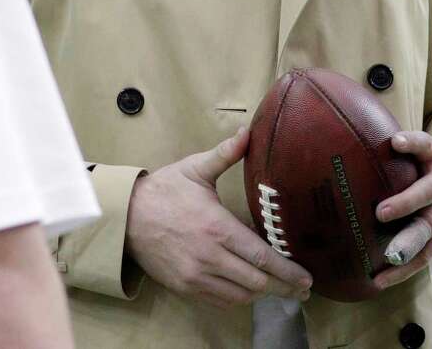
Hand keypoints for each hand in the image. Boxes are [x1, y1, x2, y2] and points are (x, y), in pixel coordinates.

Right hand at [125, 127, 313, 308]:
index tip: (307, 277)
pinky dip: (239, 297)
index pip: (261, 257)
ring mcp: (195, 276)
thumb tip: (248, 131)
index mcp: (217, 229)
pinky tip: (252, 290)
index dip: (287, 270)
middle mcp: (209, 258)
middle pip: (256, 282)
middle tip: (304, 288)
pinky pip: (219, 300)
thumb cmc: (164, 190)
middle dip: (284, 286)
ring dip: (263, 294)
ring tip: (284, 289)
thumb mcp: (196, 168)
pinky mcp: (184, 287)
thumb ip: (226, 153)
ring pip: (239, 295)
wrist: (124, 218)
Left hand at [370, 131, 431, 292]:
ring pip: (428, 228)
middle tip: (381, 212)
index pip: (424, 146)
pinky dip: (404, 270)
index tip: (395, 142)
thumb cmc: (424, 166)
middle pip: (429, 192)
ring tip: (389, 255)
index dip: (412, 143)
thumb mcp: (418, 150)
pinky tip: (380, 280)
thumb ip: (395, 146)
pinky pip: (425, 255)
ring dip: (408, 243)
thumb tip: (343, 136)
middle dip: (407, 202)